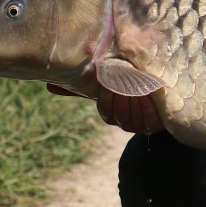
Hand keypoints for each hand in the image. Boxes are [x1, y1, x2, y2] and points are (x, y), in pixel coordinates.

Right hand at [46, 83, 164, 134]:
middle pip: (119, 114)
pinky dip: (149, 107)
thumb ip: (84, 84)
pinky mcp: (155, 125)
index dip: (106, 97)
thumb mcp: (107, 82)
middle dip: (121, 97)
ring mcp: (140, 126)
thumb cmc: (127, 87)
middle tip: (124, 80)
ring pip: (133, 119)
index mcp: (111, 113)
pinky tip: (149, 95)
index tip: (108, 80)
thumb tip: (48, 86)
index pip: (105, 110)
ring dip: (135, 102)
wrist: (157, 96)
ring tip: (137, 87)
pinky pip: (150, 121)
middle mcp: (124, 122)